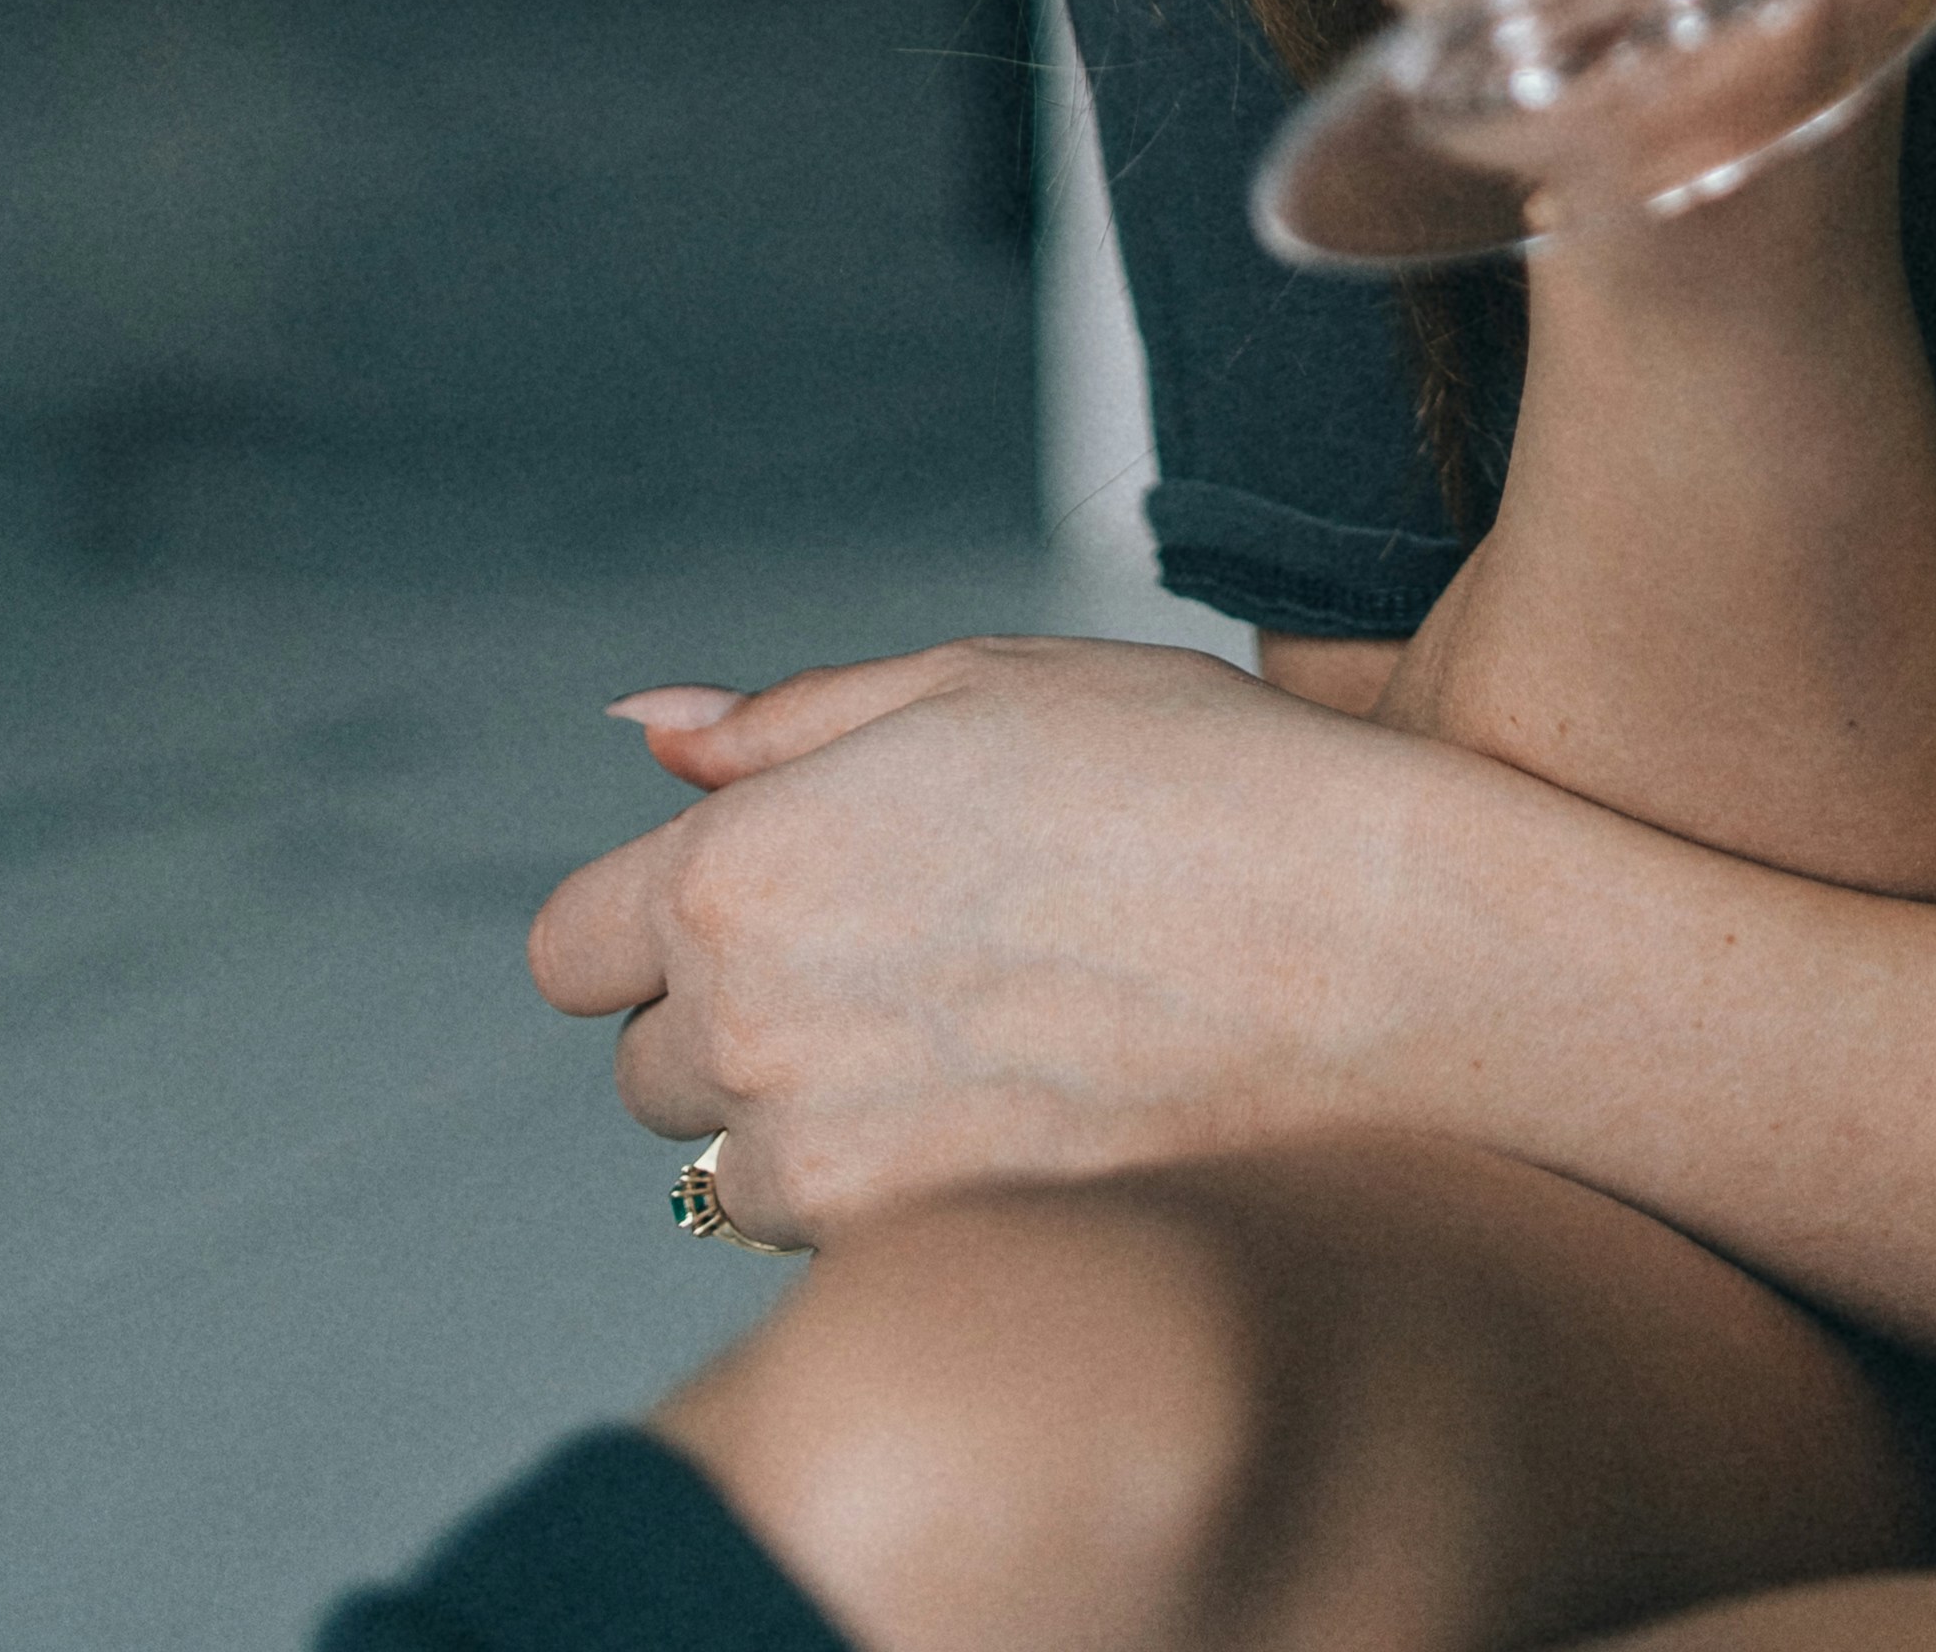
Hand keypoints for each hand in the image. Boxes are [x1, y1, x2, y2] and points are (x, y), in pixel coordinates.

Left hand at [526, 638, 1406, 1240]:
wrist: (1363, 948)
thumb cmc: (1188, 783)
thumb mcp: (977, 681)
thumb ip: (784, 722)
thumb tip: (647, 733)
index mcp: (744, 866)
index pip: (572, 950)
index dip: (655, 916)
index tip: (762, 895)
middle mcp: (755, 1028)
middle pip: (646, 1068)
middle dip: (734, 1015)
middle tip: (901, 947)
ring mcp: (831, 1163)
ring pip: (736, 1168)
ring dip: (807, 1114)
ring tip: (971, 1026)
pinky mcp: (913, 1254)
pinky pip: (834, 1241)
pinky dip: (889, 1188)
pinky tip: (1011, 1103)